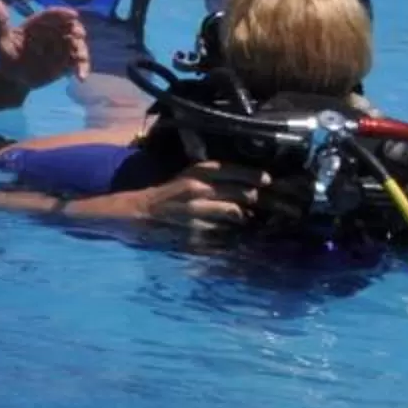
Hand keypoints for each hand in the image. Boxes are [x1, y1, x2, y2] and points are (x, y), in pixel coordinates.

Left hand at [0, 0, 87, 92]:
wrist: (12, 79)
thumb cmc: (5, 56)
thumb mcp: (0, 41)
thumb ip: (0, 22)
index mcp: (39, 23)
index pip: (52, 15)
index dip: (63, 13)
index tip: (73, 15)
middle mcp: (54, 33)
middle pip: (70, 28)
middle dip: (77, 30)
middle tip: (78, 35)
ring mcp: (62, 48)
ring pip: (77, 46)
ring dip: (82, 51)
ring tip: (81, 60)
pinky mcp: (67, 63)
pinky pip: (77, 64)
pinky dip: (81, 68)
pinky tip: (80, 77)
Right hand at [123, 161, 265, 235]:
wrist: (140, 214)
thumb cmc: (169, 193)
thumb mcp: (190, 176)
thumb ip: (217, 177)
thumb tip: (254, 185)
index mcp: (198, 173)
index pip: (237, 172)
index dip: (257, 177)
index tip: (267, 181)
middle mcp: (199, 190)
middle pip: (244, 195)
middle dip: (258, 200)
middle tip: (262, 203)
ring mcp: (197, 214)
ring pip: (238, 216)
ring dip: (246, 218)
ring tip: (247, 220)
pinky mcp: (195, 235)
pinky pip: (226, 236)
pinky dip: (233, 235)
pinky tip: (231, 234)